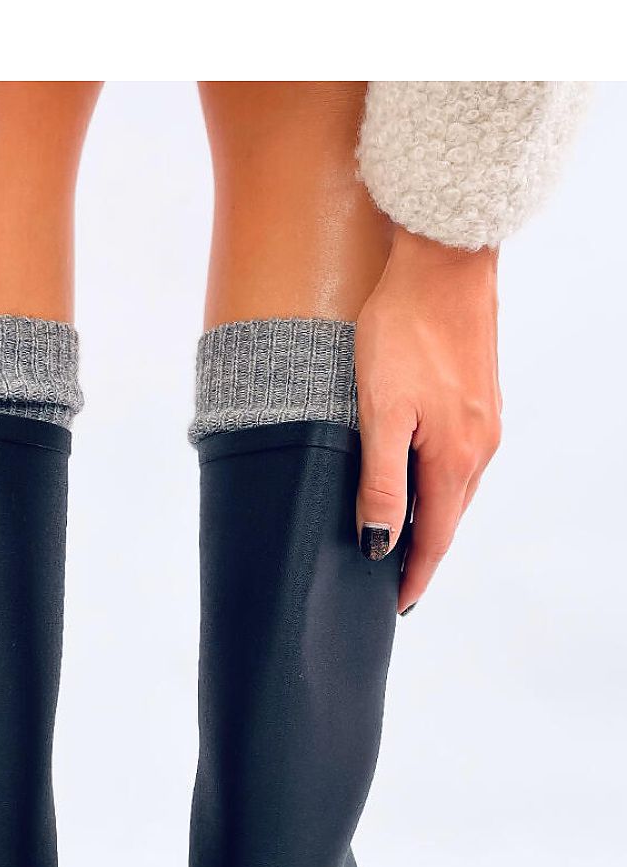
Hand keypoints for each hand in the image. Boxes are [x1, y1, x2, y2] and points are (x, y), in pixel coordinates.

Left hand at [354, 227, 501, 612]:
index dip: (413, 576)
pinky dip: (438, 483)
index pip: (434, 539)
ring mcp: (485, 421)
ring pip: (456, 488)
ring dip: (431, 518)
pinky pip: (458, 459)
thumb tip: (381, 542)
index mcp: (455, 459)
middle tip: (393, 582)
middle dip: (422, 553)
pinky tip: (419, 478)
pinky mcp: (480, 398)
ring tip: (402, 539)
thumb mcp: (380, 413)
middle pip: (449, 518)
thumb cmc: (404, 331)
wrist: (443, 261)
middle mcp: (480, 447)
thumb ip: (381, 482)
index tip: (396, 605)